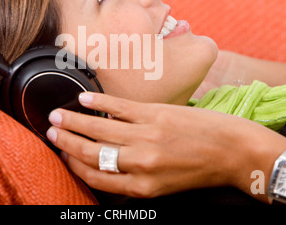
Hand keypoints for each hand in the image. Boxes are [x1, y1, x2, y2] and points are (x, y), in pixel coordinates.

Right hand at [46, 92, 285, 198]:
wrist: (235, 151)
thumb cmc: (202, 169)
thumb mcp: (166, 186)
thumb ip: (136, 178)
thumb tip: (109, 165)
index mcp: (142, 186)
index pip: (96, 176)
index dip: (74, 165)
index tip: (64, 154)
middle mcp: (140, 163)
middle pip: (91, 153)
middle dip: (66, 142)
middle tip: (50, 132)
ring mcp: (147, 135)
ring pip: (99, 129)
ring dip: (73, 121)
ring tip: (57, 115)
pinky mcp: (156, 113)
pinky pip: (119, 107)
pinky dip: (98, 102)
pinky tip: (84, 99)